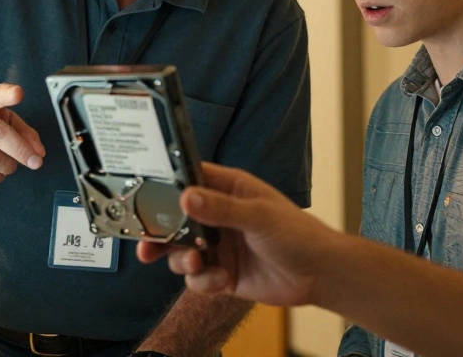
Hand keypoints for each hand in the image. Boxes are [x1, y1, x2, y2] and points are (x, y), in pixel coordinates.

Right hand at [136, 162, 341, 306]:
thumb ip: (221, 208)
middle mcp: (219, 216)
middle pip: (176, 221)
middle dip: (160, 233)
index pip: (189, 180)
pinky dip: (203, 281)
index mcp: (229, 190)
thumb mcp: (259, 216)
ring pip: (181, 252)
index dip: (166, 187)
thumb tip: (187, 197)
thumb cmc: (298, 233)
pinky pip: (197, 278)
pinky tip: (221, 280)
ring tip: (195, 262)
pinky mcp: (222, 273)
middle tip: (146, 243)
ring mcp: (219, 245)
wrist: (318, 275)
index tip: (144, 197)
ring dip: (182, 259)